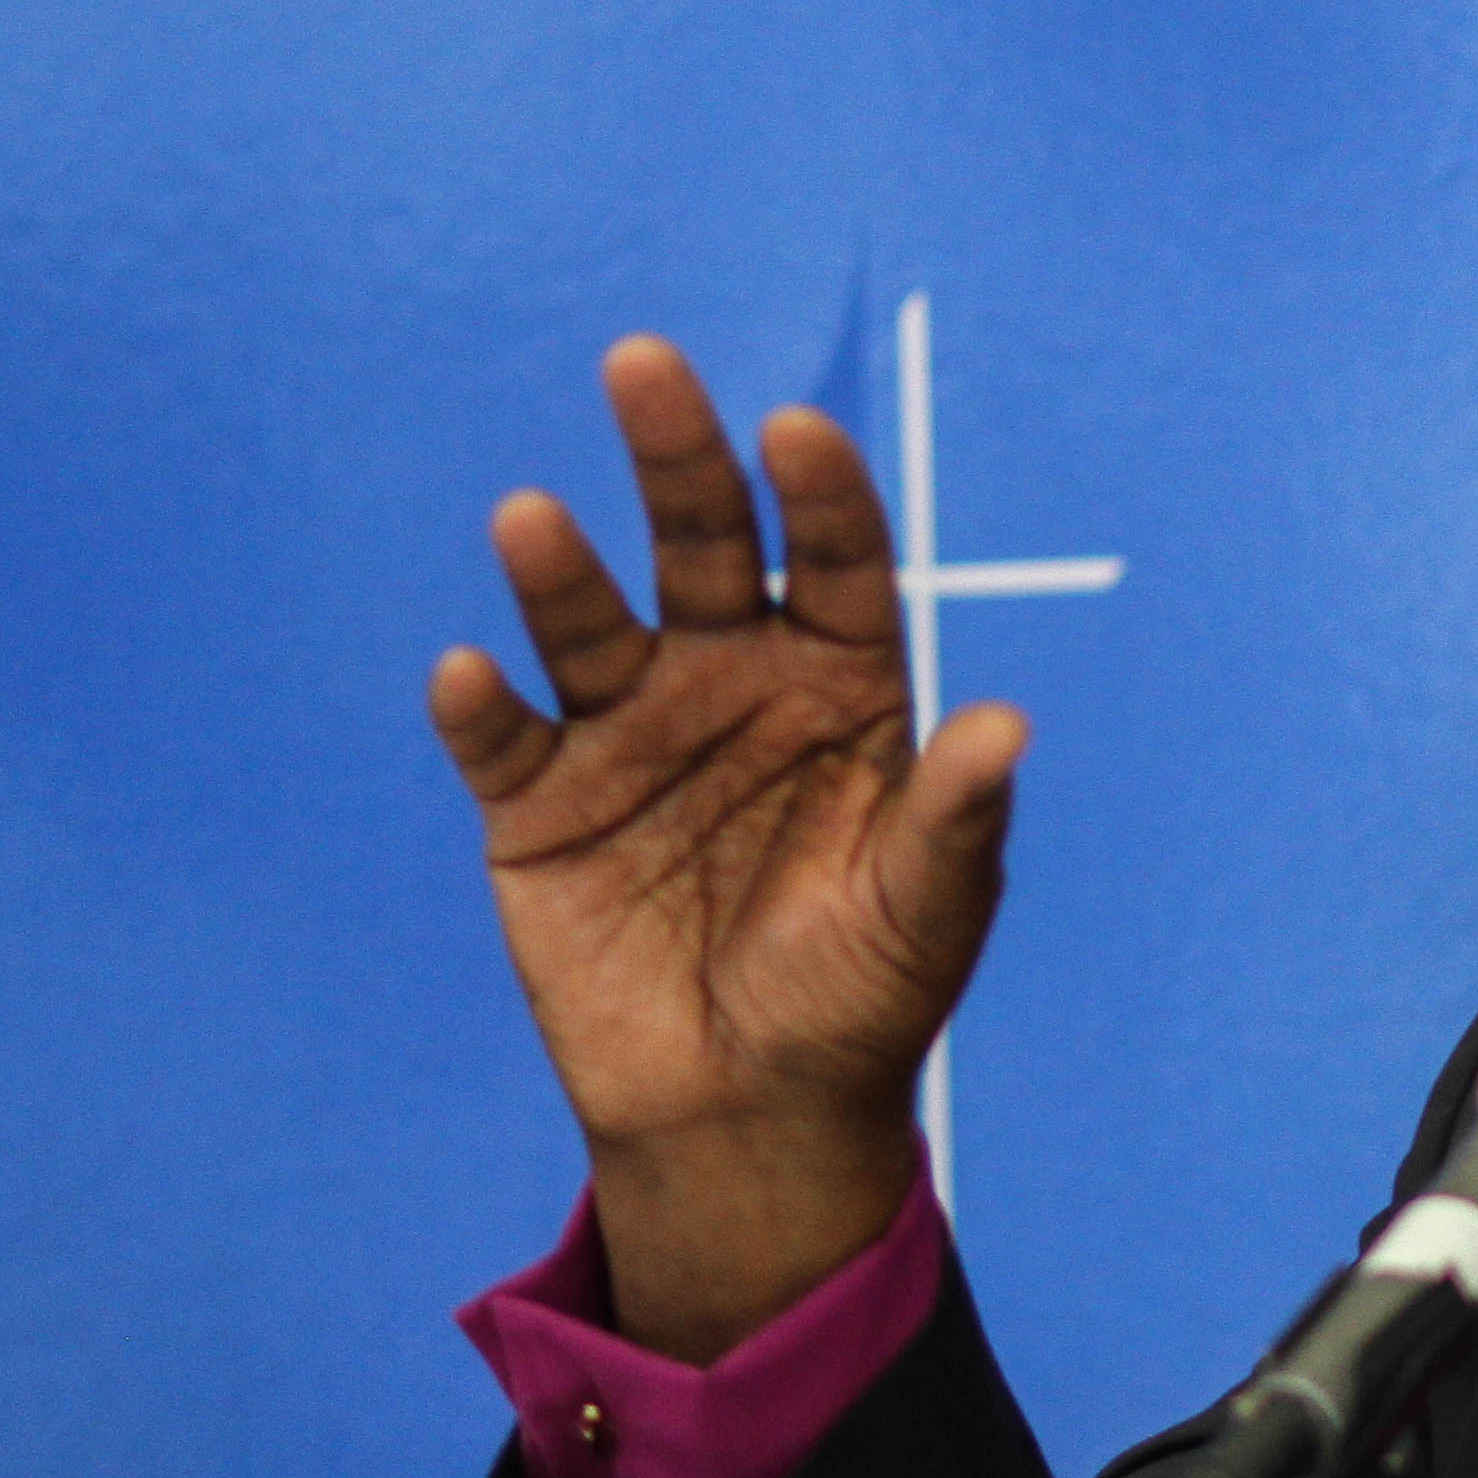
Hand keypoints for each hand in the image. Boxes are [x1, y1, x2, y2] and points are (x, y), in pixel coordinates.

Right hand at [428, 337, 1025, 1361]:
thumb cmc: (858, 999)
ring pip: (589, 623)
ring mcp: (628, 734)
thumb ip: (956, 820)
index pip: (837, 564)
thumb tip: (1008, 725)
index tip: (798, 433)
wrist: (747, 1113)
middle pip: (705, 548)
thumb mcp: (926, 915)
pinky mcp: (536, 804)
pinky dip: (480, 707)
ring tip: (531, 520)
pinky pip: (500, 739)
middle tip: (644, 364)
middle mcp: (731, 683)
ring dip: (558, 571)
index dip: (821, 496)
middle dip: (676, 458)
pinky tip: (469, 675)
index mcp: (841, 687)